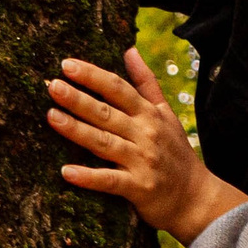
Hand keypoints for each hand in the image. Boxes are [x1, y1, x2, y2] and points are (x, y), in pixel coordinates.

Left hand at [46, 49, 247, 243]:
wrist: (196, 197)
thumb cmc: (175, 152)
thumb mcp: (165, 113)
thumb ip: (146, 83)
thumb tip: (129, 50)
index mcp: (149, 114)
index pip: (118, 89)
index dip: (93, 75)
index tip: (67, 65)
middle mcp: (146, 134)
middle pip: (107, 113)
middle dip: (78, 98)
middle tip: (52, 85)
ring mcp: (142, 161)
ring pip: (104, 142)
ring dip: (77, 130)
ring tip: (51, 117)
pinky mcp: (138, 188)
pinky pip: (109, 181)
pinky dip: (88, 177)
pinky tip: (66, 172)